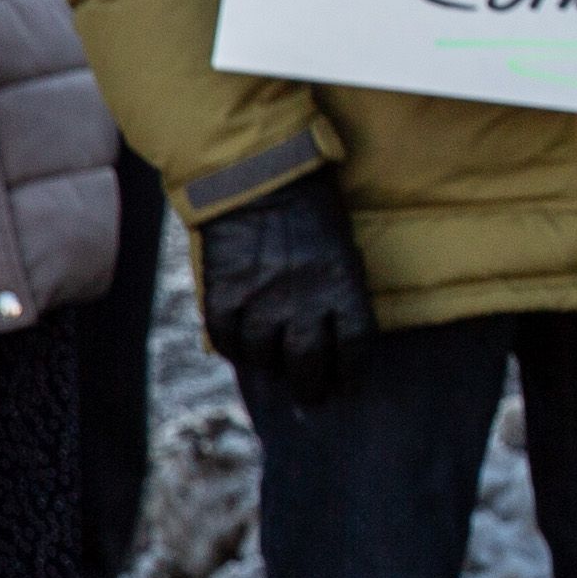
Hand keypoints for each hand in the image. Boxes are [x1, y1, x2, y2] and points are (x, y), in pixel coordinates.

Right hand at [194, 168, 377, 404]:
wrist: (259, 177)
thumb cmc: (312, 211)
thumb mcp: (342, 249)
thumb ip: (339, 293)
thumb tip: (334, 337)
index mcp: (343, 285)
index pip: (354, 347)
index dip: (350, 373)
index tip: (347, 387)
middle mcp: (303, 299)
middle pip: (308, 363)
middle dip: (311, 388)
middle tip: (310, 399)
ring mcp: (260, 299)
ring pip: (263, 357)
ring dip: (270, 370)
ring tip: (274, 374)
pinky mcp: (222, 293)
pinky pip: (225, 339)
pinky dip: (233, 350)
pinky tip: (241, 351)